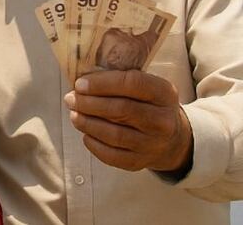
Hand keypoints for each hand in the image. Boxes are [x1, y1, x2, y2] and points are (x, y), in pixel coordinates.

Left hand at [65, 70, 191, 172]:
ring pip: (114, 135)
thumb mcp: (145, 86)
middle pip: (121, 110)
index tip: (79, 84)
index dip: (102, 83)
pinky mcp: (140, 162)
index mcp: (164, 93)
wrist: (172, 139)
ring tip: (74, 115)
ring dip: (87, 123)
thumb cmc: (148, 105)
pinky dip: (93, 144)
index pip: (133, 83)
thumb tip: (81, 81)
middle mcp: (162, 120)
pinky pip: (112, 155)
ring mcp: (153, 144)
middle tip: (71, 99)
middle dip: (89, 104)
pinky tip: (85, 134)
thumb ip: (119, 79)